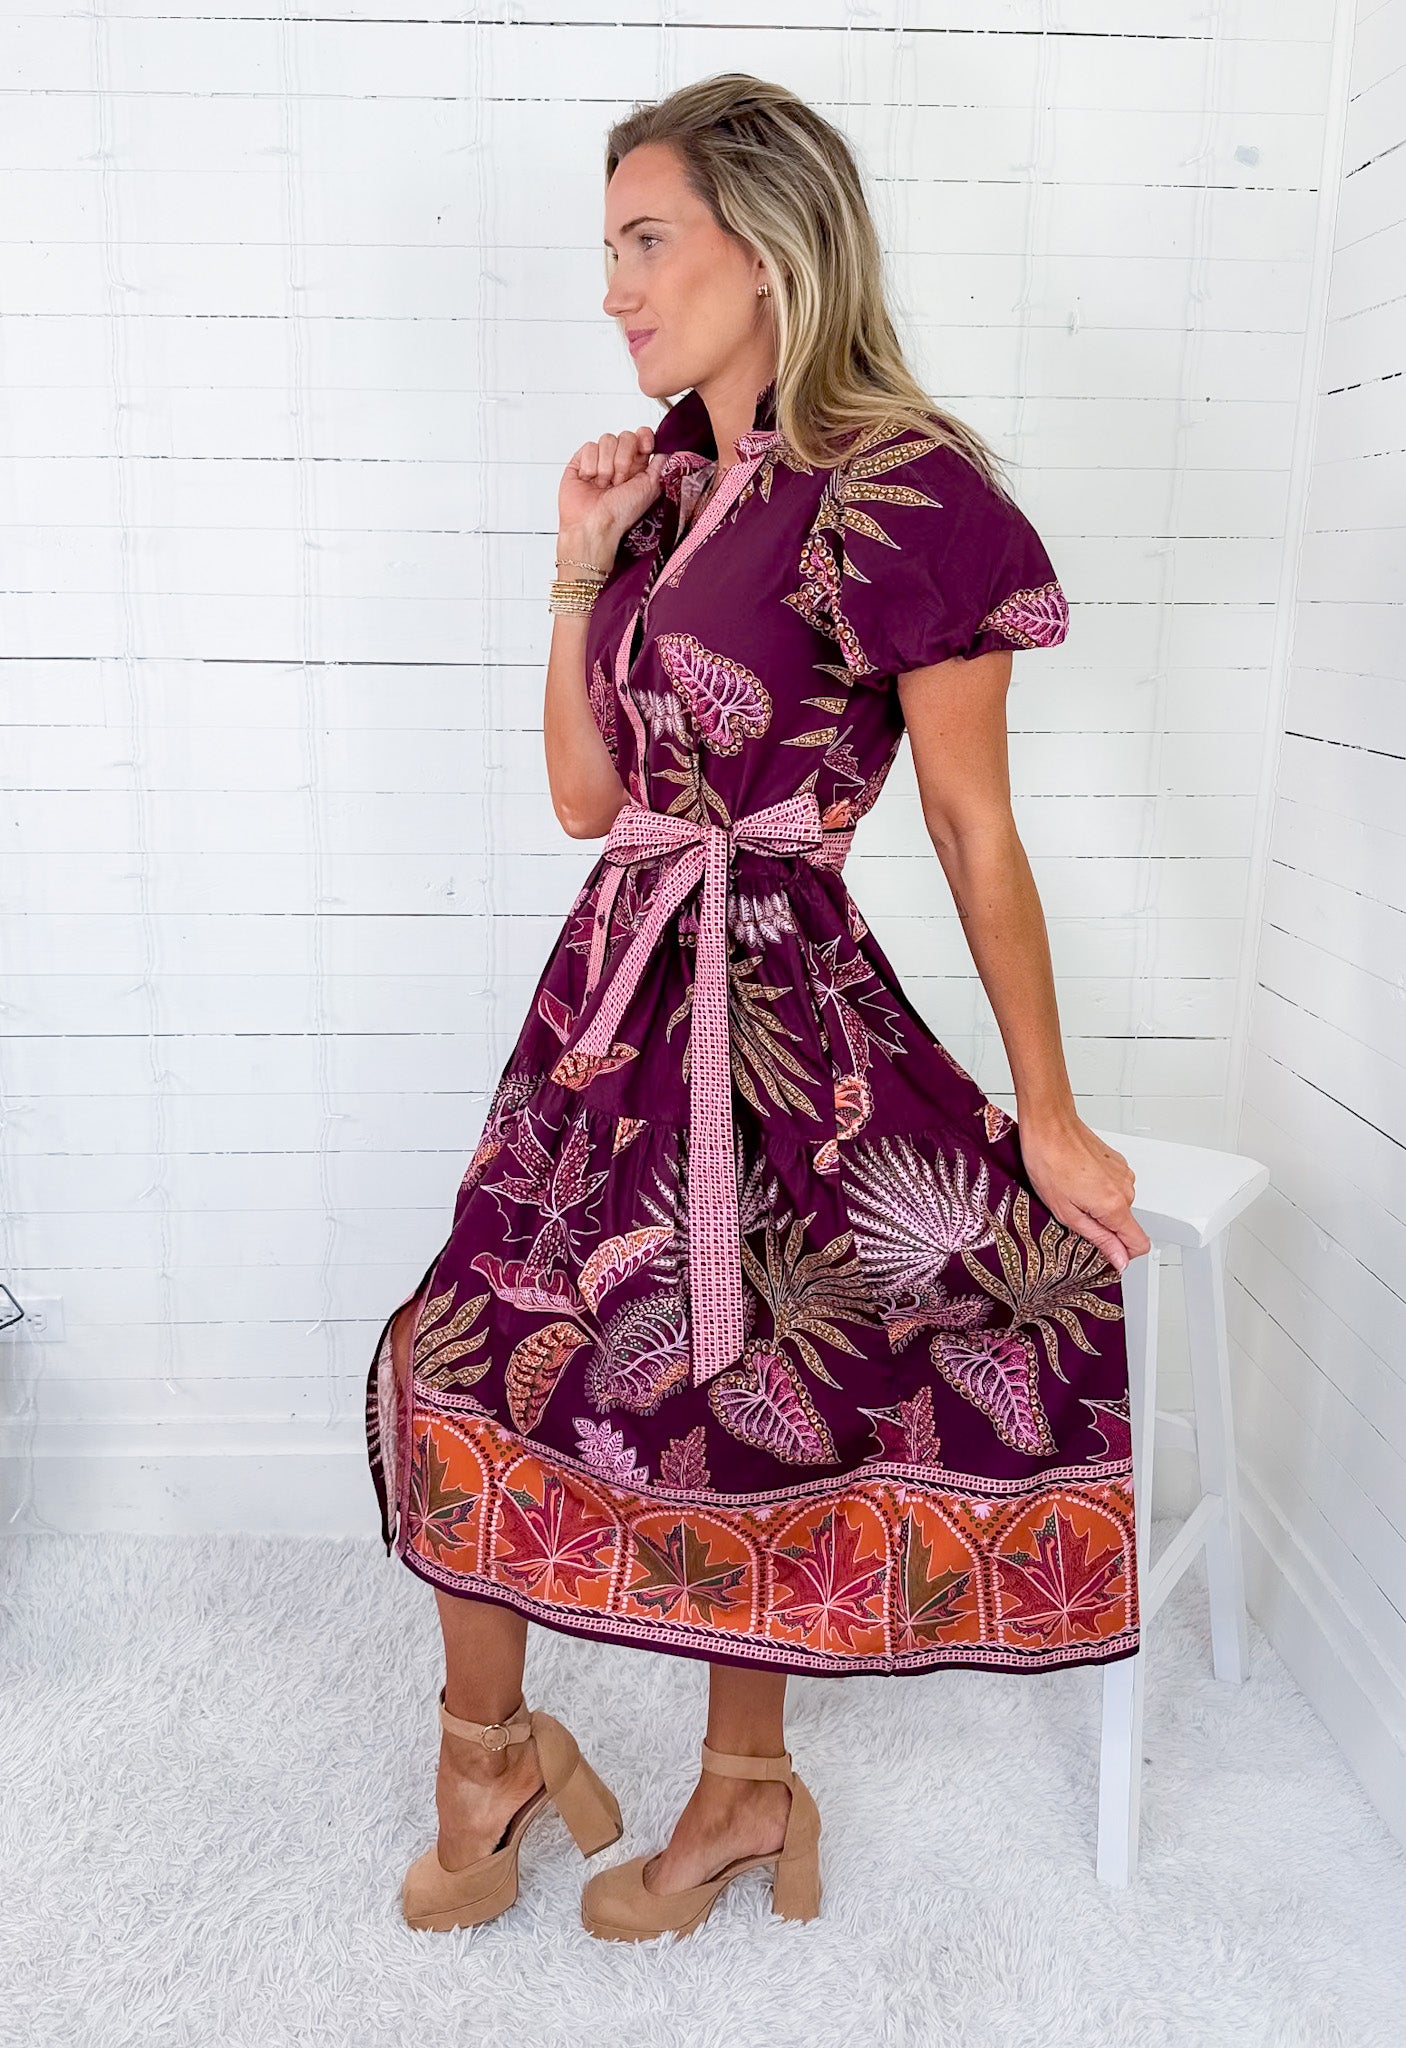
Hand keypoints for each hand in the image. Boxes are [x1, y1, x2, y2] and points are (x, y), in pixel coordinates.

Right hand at [558, 425, 666, 554]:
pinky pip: (589, 447)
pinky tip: (589, 481)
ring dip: (606, 466)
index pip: (642, 436)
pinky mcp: (580, 462)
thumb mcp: (651, 488)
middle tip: (619, 481)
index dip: (644, 437)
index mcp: (637, 467)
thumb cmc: (620, 514)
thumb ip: (660, 465)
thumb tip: (667, 449)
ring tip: (604, 485)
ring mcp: (599, 461)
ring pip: (607, 439)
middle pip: (625, 436)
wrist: (593, 524)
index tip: (645, 448)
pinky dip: (590, 466)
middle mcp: (618, 462)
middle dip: (623, 459)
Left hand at [1016, 1115, 1151, 1274]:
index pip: (1140, 1244)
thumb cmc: (1049, 1161)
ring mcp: (1124, 1173)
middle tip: (1072, 1212)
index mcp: (1114, 1205)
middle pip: (1125, 1225)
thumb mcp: (1066, 1212)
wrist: (1049, 1124)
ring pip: (1118, 1205)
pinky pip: (1114, 1187)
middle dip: (1102, 1225)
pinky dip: (1098, 1189)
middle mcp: (1126, 1189)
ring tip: (1071, 1192)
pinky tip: (1076, 1179)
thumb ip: (1099, 1239)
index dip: (1122, 1254)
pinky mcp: (1118, 1162)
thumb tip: (1119, 1260)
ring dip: (1098, 1205)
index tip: (1104, 1254)